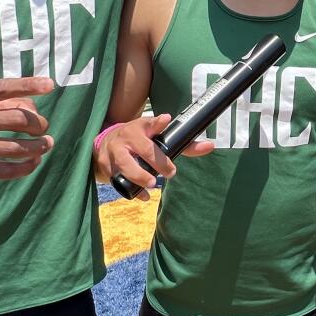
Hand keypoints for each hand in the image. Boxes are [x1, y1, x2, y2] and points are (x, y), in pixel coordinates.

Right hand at [0, 77, 54, 180]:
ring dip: (36, 147)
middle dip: (37, 124)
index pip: (2, 88)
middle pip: (14, 120)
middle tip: (44, 127)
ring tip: (47, 144)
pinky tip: (34, 162)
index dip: (28, 85)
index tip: (50, 85)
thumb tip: (34, 108)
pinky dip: (23, 167)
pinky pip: (0, 171)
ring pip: (11, 148)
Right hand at [94, 114, 214, 201]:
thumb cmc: (140, 139)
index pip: (150, 123)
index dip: (158, 122)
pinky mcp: (105, 165)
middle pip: (143, 149)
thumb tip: (210, 146)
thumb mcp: (156, 137)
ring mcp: (114, 151)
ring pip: (126, 165)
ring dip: (140, 176)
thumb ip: (183, 143)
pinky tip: (142, 196)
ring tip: (152, 184)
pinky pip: (118, 180)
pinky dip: (132, 191)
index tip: (166, 119)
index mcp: (141, 127)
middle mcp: (127, 137)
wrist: (106, 141)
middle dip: (157, 162)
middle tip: (170, 173)